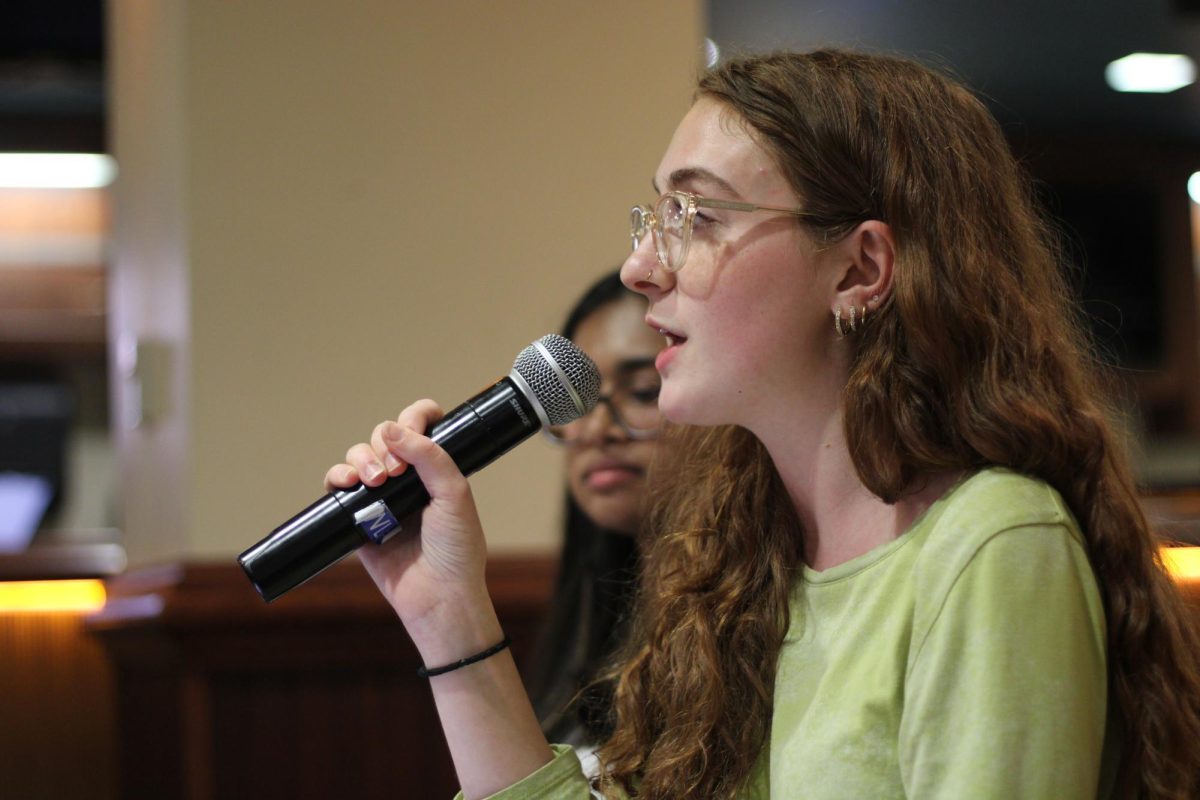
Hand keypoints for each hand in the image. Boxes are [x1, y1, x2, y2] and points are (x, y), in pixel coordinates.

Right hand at [324, 399, 489, 632]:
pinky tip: (346, 483)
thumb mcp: (455, 495)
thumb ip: (430, 457)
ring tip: (372, 481)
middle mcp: (408, 479)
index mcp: (436, 468)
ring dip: (360, 459)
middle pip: (384, 437)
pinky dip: (337, 477)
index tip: (411, 433)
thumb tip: (393, 428)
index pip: (421, 425)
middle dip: (384, 445)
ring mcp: (381, 498)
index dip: (413, 419)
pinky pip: (338, 487)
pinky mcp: (357, 518)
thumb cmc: (456, 549)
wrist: (438, 595)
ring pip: (359, 458)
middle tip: (394, 472)